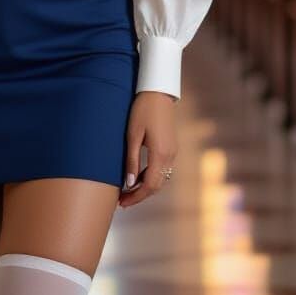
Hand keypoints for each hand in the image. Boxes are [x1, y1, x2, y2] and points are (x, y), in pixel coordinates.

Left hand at [118, 90, 177, 207]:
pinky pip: (162, 169)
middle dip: (140, 195)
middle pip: (157, 186)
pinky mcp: (171, 147)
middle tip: (122, 201)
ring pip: (160, 179)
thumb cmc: (143, 110)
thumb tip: (129, 183)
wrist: (158, 92)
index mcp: (160, 154)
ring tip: (127, 191)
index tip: (123, 203)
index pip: (150, 186)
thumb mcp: (133, 134)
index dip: (136, 197)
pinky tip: (138, 176)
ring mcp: (173, 152)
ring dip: (145, 187)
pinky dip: (150, 176)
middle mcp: (170, 156)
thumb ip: (132, 160)